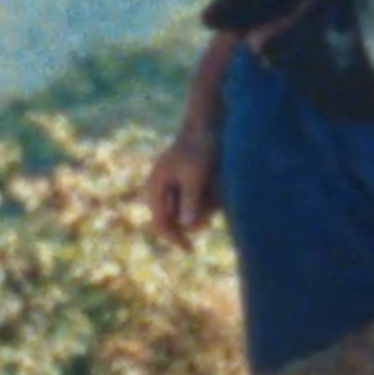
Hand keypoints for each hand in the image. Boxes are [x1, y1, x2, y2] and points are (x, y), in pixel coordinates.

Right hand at [145, 131, 217, 247]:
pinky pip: (199, 203)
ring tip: (217, 182)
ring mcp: (175, 189)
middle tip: (215, 202)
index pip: (160, 223)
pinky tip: (218, 180)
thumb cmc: (200, 147)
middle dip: (196, 216)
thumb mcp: (196, 174)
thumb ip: (191, 199)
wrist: (208, 125)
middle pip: (176, 221)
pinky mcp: (188, 186)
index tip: (190, 249)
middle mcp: (162, 191)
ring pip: (190, 213)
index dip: (174, 238)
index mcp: (155, 187)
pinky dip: (210, 199)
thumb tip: (188, 226)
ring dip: (206, 205)